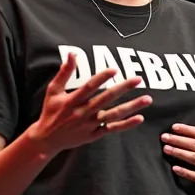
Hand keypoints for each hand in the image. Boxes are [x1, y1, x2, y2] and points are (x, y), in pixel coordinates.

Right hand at [31, 52, 150, 157]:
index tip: (115, 69)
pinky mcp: (94, 135)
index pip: (89, 87)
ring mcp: (89, 125)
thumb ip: (64, 73)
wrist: (47, 139)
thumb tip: (72, 54)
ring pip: (113, 115)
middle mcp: (82, 113)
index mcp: (72, 101)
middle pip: (105, 99)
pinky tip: (140, 118)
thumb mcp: (53, 90)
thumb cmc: (51, 111)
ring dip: (131, 107)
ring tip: (147, 99)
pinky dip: (126, 125)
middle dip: (123, 88)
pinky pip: (112, 129)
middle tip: (138, 79)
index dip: (101, 78)